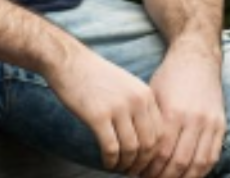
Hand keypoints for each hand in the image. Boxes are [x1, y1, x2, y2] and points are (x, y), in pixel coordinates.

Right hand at [45, 45, 163, 173]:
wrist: (69, 61)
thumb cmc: (95, 75)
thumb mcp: (126, 84)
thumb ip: (138, 105)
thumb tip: (144, 136)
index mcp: (145, 94)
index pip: (160, 132)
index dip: (154, 152)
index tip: (144, 161)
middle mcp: (136, 101)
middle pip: (148, 143)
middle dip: (142, 162)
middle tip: (133, 170)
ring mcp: (118, 108)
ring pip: (131, 149)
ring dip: (126, 164)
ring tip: (119, 168)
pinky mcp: (98, 116)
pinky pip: (111, 148)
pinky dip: (110, 161)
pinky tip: (107, 163)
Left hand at [137, 46, 225, 177]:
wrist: (196, 58)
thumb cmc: (169, 77)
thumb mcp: (153, 96)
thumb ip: (150, 125)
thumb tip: (138, 154)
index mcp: (172, 112)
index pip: (160, 153)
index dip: (149, 169)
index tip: (139, 173)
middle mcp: (193, 119)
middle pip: (179, 162)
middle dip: (163, 177)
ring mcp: (209, 123)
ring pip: (197, 163)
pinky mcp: (220, 125)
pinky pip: (212, 156)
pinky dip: (200, 171)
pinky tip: (187, 175)